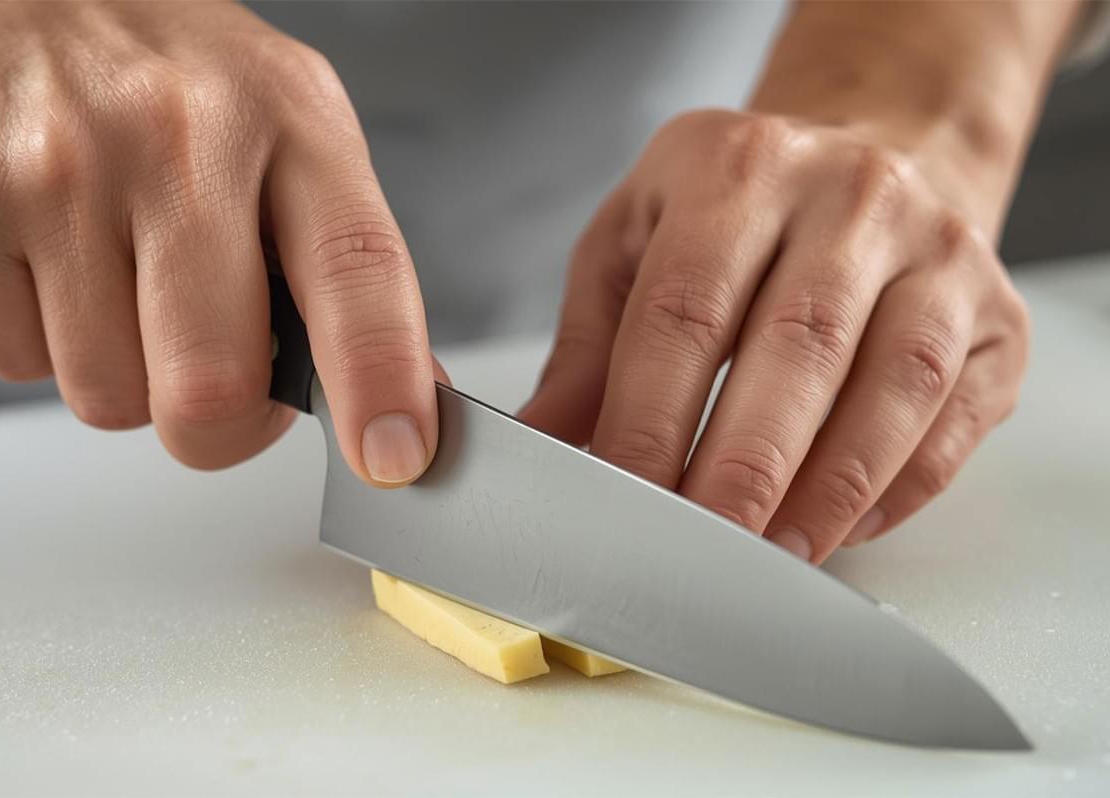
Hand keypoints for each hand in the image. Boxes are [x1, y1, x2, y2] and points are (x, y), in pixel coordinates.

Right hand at [0, 2, 436, 484]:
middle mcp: (172, 137)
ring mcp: (53, 173)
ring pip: (108, 397)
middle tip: (213, 377)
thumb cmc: (171, 81)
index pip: (356, 268)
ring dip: (122, 372)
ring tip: (115, 273)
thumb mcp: (289, 128)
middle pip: (211, 385)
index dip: (381, 379)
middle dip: (218, 423)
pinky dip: (38, 340)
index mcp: (287, 118)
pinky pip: (15, 364)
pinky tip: (47, 258)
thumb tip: (405, 390)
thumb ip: (345, 258)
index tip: (394, 455)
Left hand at [521, 110, 1028, 562]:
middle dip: (743, 467)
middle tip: (700, 548)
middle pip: (797, 344)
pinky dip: (898, 486)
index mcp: (738, 168)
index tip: (624, 501)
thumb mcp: (637, 243)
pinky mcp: (995, 313)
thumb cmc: (734, 213)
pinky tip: (841, 525)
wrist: (872, 158)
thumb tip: (543, 444)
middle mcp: (850, 195)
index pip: (686, 310)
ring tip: (772, 557)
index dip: (652, 418)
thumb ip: (589, 345)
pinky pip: (953, 417)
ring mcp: (939, 250)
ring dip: (829, 488)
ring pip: (896, 384)